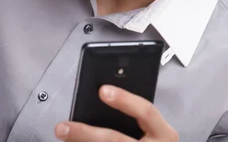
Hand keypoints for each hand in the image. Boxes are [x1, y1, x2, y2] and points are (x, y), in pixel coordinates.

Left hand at [55, 85, 178, 141]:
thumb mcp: (153, 128)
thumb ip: (136, 115)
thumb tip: (103, 94)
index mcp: (164, 134)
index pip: (146, 112)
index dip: (125, 100)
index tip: (103, 91)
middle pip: (116, 140)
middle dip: (86, 133)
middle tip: (64, 126)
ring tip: (63, 134)